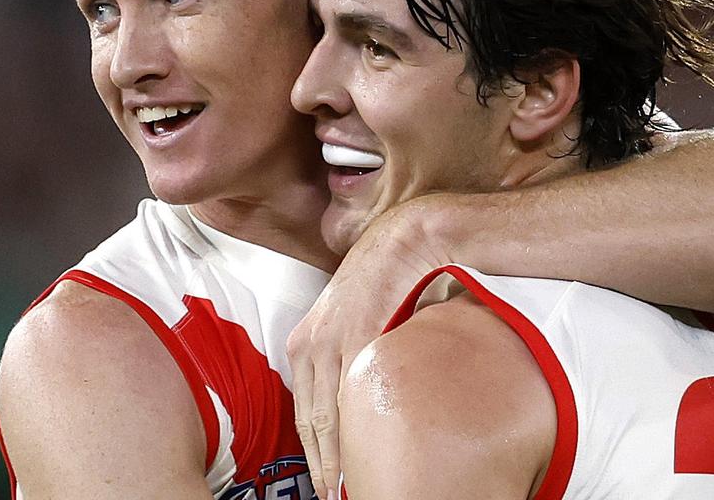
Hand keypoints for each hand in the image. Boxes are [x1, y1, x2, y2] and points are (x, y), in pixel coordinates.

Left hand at [288, 198, 450, 498]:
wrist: (409, 239)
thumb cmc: (388, 279)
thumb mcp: (356, 321)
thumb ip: (351, 358)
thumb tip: (362, 399)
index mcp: (304, 343)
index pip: (305, 414)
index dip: (314, 456)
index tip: (324, 485)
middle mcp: (310, 344)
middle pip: (312, 425)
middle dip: (323, 468)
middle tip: (336, 498)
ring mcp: (333, 341)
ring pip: (331, 417)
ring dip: (339, 460)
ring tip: (350, 490)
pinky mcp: (359, 336)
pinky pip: (358, 395)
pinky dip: (362, 431)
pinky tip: (372, 455)